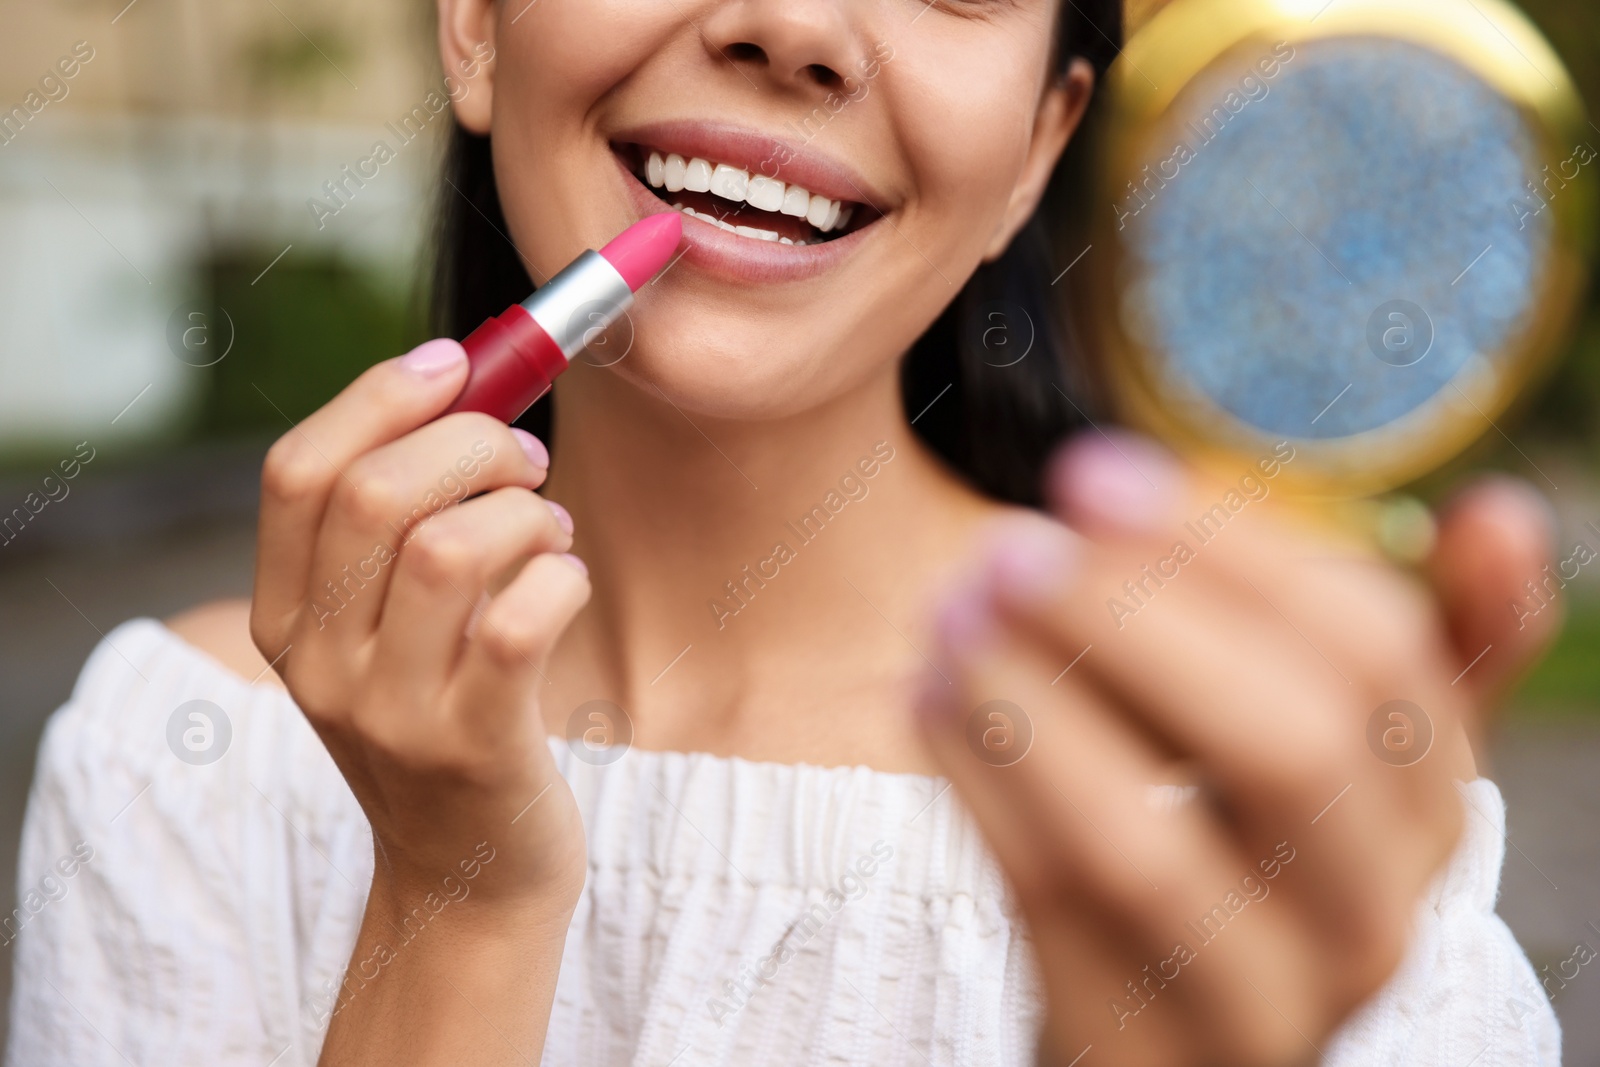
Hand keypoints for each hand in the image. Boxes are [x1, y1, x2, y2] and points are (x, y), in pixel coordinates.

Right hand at [250, 337, 588, 913]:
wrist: (468, 873)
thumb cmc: (449, 717)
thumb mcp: (389, 629)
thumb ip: (404, 525)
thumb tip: (470, 383)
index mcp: (284, 619)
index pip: (296, 473)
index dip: (377, 397)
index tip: (455, 363)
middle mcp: (320, 665)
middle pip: (374, 494)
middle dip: (473, 443)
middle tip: (526, 463)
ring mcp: (392, 713)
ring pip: (451, 548)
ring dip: (523, 512)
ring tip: (548, 533)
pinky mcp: (474, 748)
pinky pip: (520, 622)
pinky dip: (560, 575)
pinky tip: (567, 582)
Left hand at [912, 431, 1556, 1066]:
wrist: (1163, 1043)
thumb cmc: (1240, 857)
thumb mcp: (1338, 763)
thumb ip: (1411, 652)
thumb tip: (1504, 514)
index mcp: (1426, 812)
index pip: (1374, 654)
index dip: (1229, 549)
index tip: (1087, 471)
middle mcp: (1371, 916)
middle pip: (1286, 746)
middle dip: (1133, 624)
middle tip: (1009, 547)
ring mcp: (1256, 1004)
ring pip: (1145, 847)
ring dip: (1030, 707)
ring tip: (950, 611)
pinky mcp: (1134, 1049)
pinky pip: (1047, 905)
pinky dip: (981, 783)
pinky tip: (928, 694)